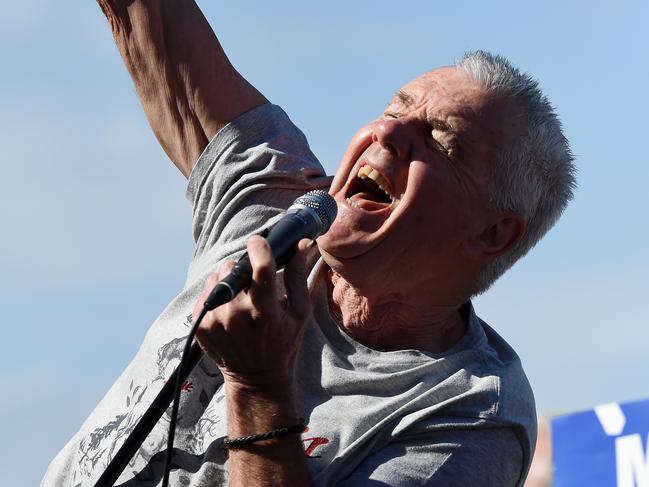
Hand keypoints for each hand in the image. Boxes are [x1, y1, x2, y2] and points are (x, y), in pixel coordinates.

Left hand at [194, 236, 312, 390]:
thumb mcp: (299, 312)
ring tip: (240, 298)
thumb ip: (297, 276)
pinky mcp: (200, 324)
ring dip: (229, 280)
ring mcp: (215, 320)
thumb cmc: (283, 343)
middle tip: (253, 285)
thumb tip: (300, 243)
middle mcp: (237, 315)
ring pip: (217, 276)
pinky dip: (217, 294)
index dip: (259, 248)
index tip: (259, 241)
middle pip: (234, 269)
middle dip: (244, 269)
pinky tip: (229, 309)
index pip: (260, 269)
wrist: (256, 377)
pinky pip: (205, 292)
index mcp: (265, 311)